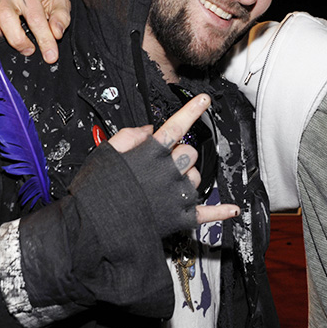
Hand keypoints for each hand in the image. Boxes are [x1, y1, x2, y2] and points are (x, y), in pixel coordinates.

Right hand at [109, 94, 238, 225]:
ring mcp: (176, 195)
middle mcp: (168, 171)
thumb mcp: (106, 152)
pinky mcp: (180, 217)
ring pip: (196, 177)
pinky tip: (231, 209)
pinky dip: (220, 212)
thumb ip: (129, 135)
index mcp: (150, 153)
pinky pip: (206, 212)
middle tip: (163, 164)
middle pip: (190, 153)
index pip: (177, 125)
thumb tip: (148, 129)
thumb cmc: (96, 190)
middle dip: (180, 154)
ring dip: (186, 178)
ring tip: (164, 187)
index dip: (191, 110)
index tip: (204, 100)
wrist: (95, 227)